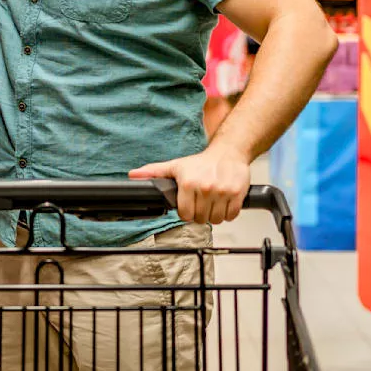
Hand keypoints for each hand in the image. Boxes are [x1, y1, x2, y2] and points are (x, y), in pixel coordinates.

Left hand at [129, 147, 250, 224]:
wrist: (228, 152)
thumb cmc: (201, 162)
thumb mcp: (175, 166)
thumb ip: (153, 172)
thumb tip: (133, 176)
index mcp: (188, 183)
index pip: (185, 215)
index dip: (187, 213)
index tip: (190, 206)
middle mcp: (205, 187)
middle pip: (201, 219)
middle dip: (201, 214)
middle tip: (203, 203)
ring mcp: (222, 191)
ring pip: (217, 219)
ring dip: (215, 214)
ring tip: (213, 202)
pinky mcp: (237, 193)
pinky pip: (232, 215)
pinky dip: (229, 213)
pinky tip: (224, 201)